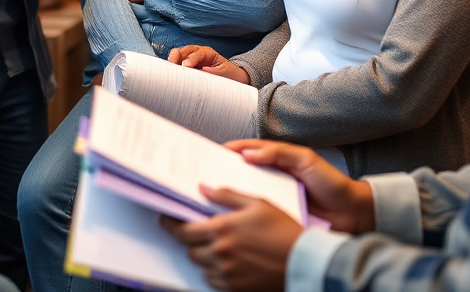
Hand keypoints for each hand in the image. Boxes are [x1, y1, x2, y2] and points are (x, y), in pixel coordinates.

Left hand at [160, 186, 301, 291]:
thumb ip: (226, 195)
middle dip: (189, 240)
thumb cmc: (283, 230)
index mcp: (222, 229)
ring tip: (214, 246)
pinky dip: (214, 272)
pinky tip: (225, 262)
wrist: (303, 261)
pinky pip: (214, 282)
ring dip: (202, 256)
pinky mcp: (236, 289)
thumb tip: (203, 188)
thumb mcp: (256, 203)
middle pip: (190, 249)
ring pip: (201, 266)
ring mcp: (228, 274)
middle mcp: (221, 253)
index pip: (184, 230)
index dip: (172, 225)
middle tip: (193, 232)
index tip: (166, 220)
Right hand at [168, 45, 249, 82]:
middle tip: (172, 64)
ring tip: (169, 67)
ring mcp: (191, 59)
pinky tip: (170, 71)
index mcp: (207, 53)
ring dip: (174, 60)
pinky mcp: (187, 67)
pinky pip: (178, 64)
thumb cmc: (228, 75)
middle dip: (177, 55)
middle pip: (185, 50)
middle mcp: (197, 53)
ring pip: (179, 55)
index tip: (186, 66)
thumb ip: (212, 72)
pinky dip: (173, 66)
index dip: (191, 59)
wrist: (232, 79)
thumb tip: (201, 71)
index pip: (198, 53)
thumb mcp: (223, 74)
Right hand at [227, 140, 374, 232]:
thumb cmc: (331, 182)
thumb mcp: (305, 159)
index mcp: (279, 159)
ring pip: (249, 191)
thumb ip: (278, 152)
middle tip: (208, 173)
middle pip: (245, 171)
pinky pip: (259, 211)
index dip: (232, 149)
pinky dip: (247, 210)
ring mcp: (276, 196)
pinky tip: (234, 213)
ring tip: (215, 194)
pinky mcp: (279, 215)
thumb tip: (249, 153)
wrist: (351, 213)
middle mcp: (274, 176)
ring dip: (234, 192)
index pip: (249, 150)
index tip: (214, 152)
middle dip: (227, 170)